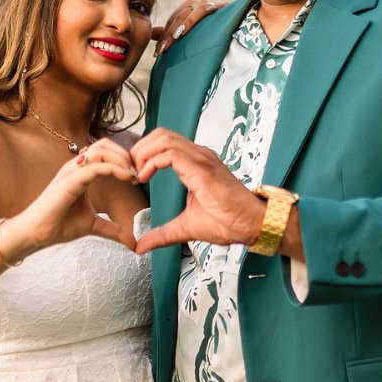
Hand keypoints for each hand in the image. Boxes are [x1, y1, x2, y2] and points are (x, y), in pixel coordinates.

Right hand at [3, 141, 141, 256]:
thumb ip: (113, 230)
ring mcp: (71, 172)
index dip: (124, 159)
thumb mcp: (93, 225)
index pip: (105, 152)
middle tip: (139, 172)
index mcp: (81, 172)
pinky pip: (94, 166)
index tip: (138, 176)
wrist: (35, 234)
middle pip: (104, 144)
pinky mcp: (69, 181)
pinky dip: (114, 169)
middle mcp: (75, 167)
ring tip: (133, 175)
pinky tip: (127, 178)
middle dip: (125, 154)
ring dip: (121, 159)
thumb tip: (134, 243)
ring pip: (100, 150)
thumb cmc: (58, 225)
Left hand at [129, 128, 265, 254]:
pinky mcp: (201, 168)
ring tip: (136, 175)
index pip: (164, 142)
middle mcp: (198, 155)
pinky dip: (151, 162)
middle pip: (160, 134)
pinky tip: (144, 178)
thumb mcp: (184, 228)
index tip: (134, 176)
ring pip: (163, 138)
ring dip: (142, 154)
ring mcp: (201, 159)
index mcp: (195, 163)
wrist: (250, 224)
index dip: (143, 154)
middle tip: (131, 173)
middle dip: (139, 150)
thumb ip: (162, 234)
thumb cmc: (227, 222)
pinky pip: (169, 153)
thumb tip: (140, 247)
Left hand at [152, 0, 220, 52]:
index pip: (172, 21)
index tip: (158, 52)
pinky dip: (200, 16)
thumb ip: (169, 31)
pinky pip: (208, 10)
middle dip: (170, 34)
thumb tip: (152, 33)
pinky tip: (193, 24)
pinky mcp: (221, 7)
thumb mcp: (188, 31)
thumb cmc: (210, 30)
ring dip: (183, 25)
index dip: (164, 36)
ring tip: (175, 38)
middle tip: (162, 50)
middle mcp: (197, 4)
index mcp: (187, 7)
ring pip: (191, 13)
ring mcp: (208, 4)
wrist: (235, 23)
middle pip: (179, 17)